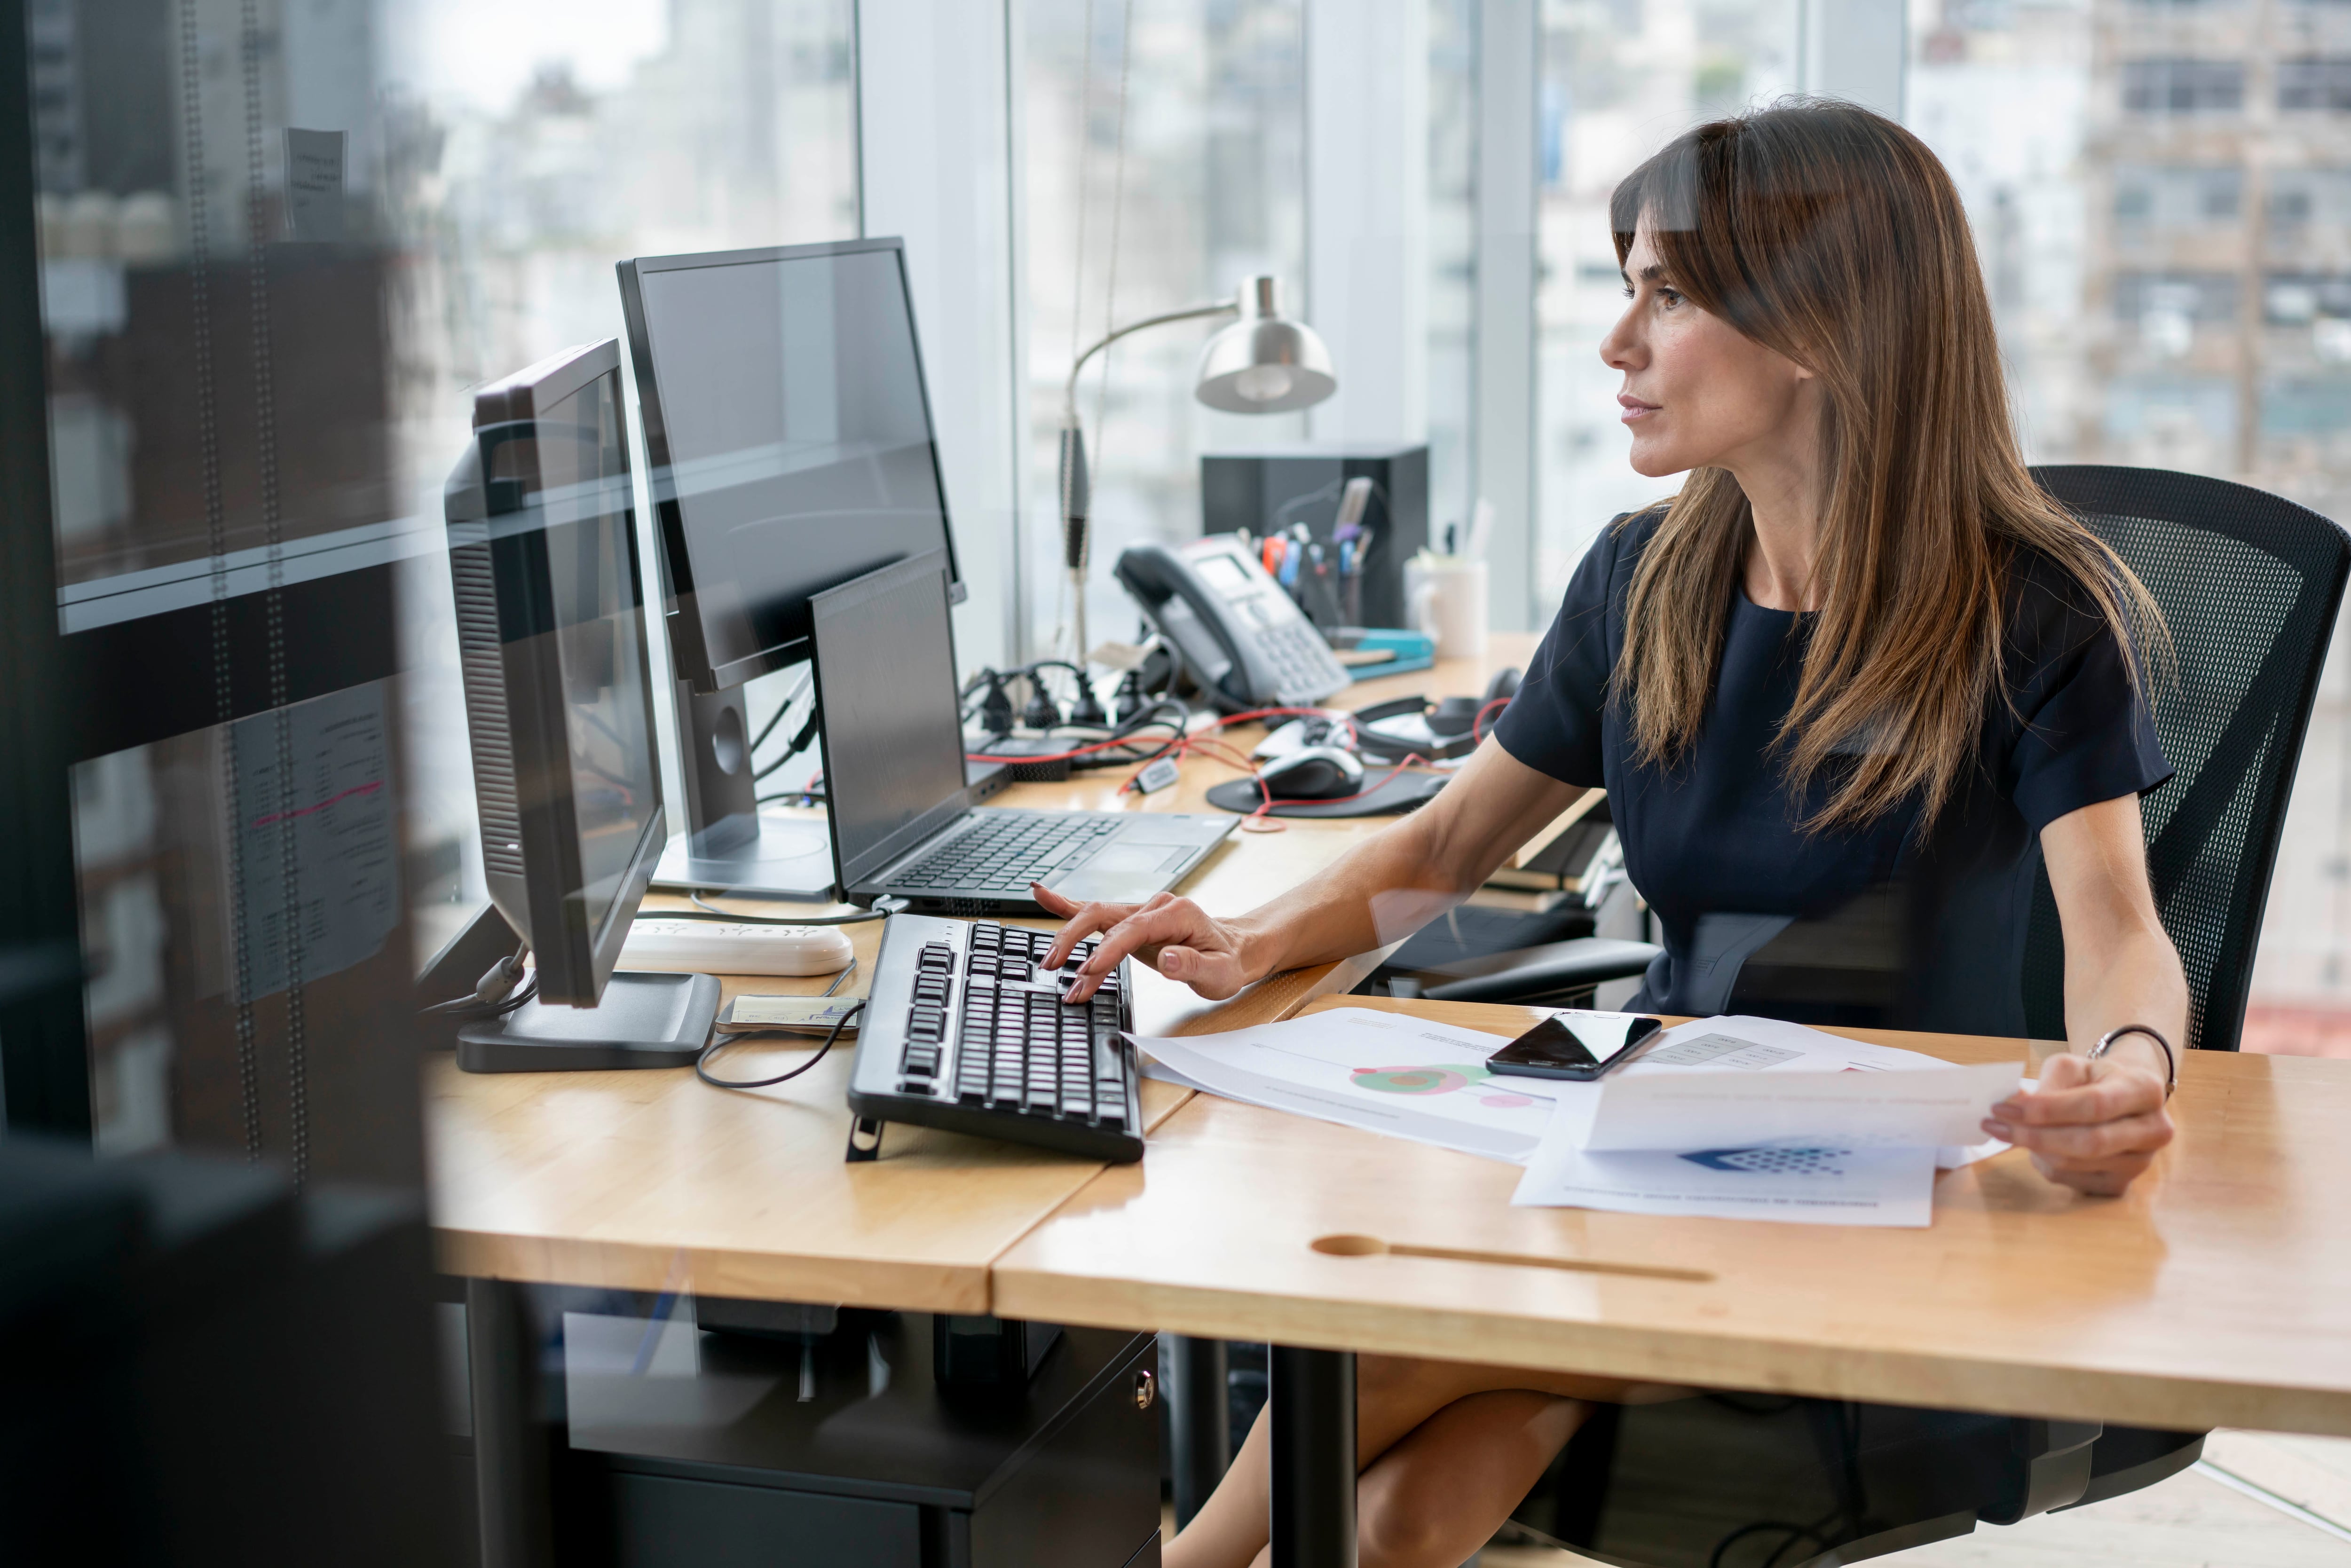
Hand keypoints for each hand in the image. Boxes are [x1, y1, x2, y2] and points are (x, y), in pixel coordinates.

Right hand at [1034, 884, 1258, 1002]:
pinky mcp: (1130, 921)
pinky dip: (1067, 905)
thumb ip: (1194, 966)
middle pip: (1104, 915)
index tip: (1088, 970)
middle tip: (1056, 967)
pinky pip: (1095, 911)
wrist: (1233, 950)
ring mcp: (1140, 911)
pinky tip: (1042, 895)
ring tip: (1048, 961)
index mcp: (1176, 913)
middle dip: (1076, 940)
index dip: (1108, 949)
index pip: (1134, 929)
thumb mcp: (1220, 973)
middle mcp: (1154, 906)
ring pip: (1095, 916)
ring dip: (1069, 937)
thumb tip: (1169, 959)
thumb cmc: (1227, 962)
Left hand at [1983, 1051, 2173, 1196]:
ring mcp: (2141, 1163)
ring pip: (2075, 1164)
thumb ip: (2047, 1084)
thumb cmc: (2094, 1079)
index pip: (2094, 1105)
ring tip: (2015, 1132)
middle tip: (1994, 1125)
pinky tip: (2039, 1149)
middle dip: (2034, 1136)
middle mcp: (2153, 1130)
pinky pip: (2073, 1181)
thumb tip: (2012, 1106)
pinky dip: (2045, 1165)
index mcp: (2144, 1090)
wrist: (2122, 1098)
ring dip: (2034, 1149)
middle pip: (2088, 1142)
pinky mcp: (2122, 1185)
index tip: (2003, 1108)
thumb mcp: (2073, 1067)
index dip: (2046, 1110)